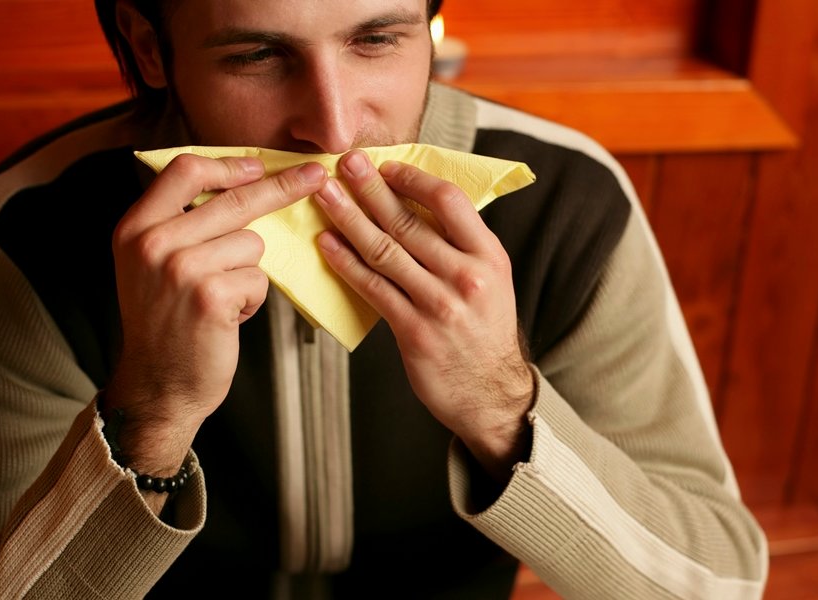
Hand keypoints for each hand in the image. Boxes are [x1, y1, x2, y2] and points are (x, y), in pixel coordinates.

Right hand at [106, 154, 327, 483]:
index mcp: (136, 227)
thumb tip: (242, 183)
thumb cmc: (166, 323)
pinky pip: (258, 279)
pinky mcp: (210, 295)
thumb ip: (182, 223)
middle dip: (282, 188)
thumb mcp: (151, 263)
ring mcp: (181, 268)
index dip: (229, 165)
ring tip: (223, 298)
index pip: (185, 170)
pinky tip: (228, 318)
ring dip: (248, 272)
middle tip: (316, 176)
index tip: (260, 166)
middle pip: (233, 200)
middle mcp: (153, 242)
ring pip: (252, 243)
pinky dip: (252, 300)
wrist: (159, 385)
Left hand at [314, 150, 533, 482]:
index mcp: (489, 255)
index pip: (449, 200)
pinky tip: (328, 245)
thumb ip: (461, 244)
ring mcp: (440, 305)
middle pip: (408, 222)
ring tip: (326, 196)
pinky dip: (347, 263)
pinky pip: (373, 289)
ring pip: (385, 252)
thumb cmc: (485, 330)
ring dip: (350, 219)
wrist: (491, 391)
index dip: (413, 178)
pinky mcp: (414, 332)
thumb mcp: (491, 279)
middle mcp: (467, 276)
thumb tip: (418, 201)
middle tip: (345, 163)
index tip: (386, 166)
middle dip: (370, 189)